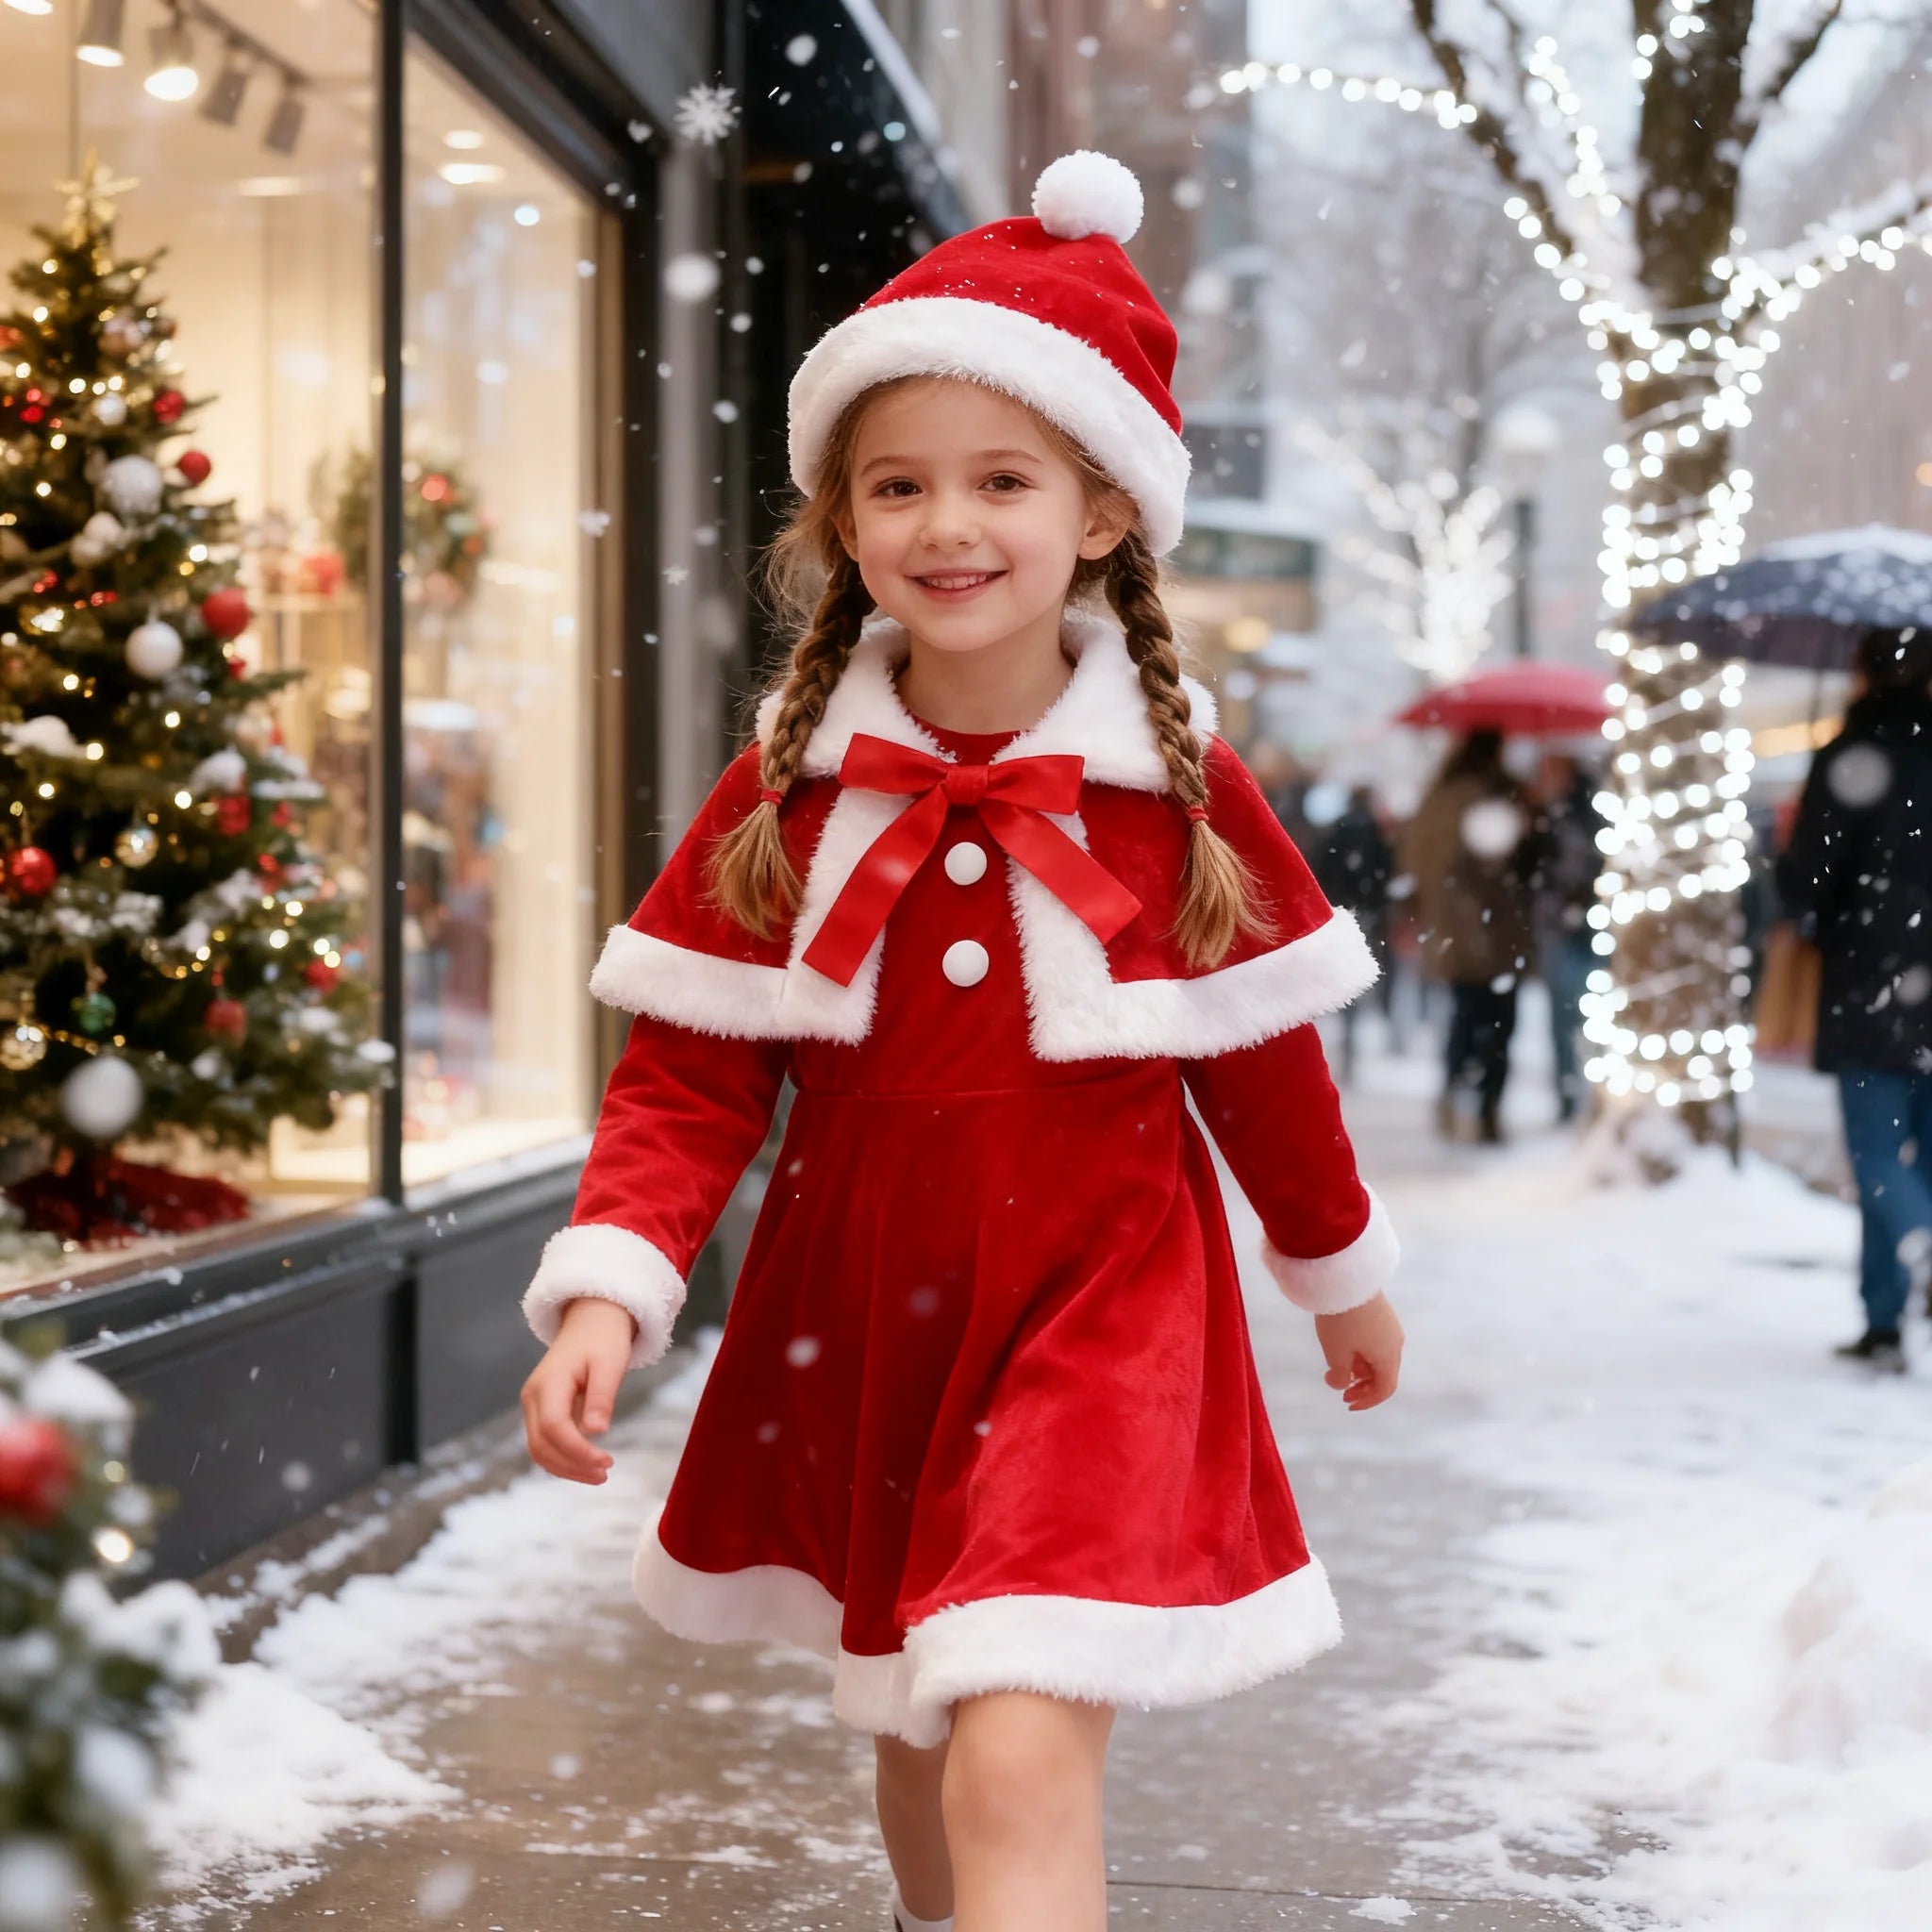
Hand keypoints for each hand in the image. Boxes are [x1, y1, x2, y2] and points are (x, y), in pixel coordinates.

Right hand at [521, 1298, 637, 1483]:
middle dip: (571, 1466)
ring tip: (599, 1474)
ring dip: (565, 1467)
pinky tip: (587, 1463)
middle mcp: (533, 1396)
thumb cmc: (603, 1339)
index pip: (554, 1428)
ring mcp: (533, 1404)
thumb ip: (601, 1397)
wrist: (592, 1319)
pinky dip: (562, 1458)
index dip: (577, 1451)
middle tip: (605, 1474)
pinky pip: (544, 1441)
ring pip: (538, 1448)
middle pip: (540, 1445)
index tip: (606, 1463)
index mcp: (549, 1383)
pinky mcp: (541, 1409)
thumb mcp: (610, 1363)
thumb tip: (595, 1432)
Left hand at [1313, 1292, 1403, 1410]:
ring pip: (1379, 1357)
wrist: (1345, 1278)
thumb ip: (1339, 1375)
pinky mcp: (1381, 1312)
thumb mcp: (1336, 1353)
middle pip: (1384, 1373)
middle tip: (1342, 1390)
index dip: (1368, 1401)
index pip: (1386, 1388)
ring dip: (1361, 1369)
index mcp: (1389, 1356)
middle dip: (1364, 1386)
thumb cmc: (1342, 1321)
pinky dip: (1361, 1353)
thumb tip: (1339, 1384)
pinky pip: (1375, 1341)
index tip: (1347, 1403)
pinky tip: (1343, 1348)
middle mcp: (1395, 1342)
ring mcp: (1389, 1325)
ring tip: (1338, 1369)